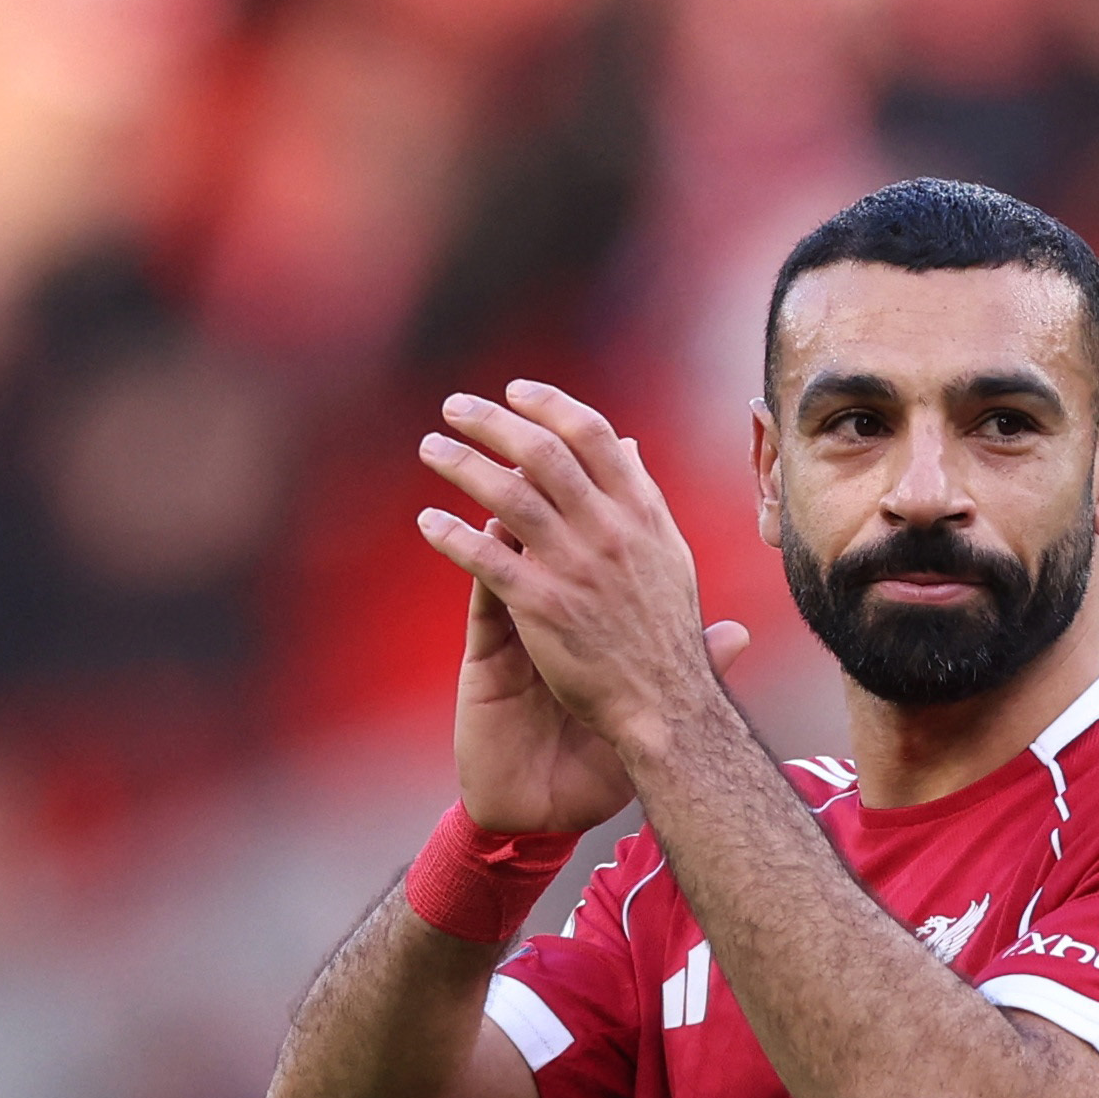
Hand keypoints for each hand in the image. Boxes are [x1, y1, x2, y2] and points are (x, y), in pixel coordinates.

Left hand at [416, 383, 748, 818]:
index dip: (550, 406)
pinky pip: (487, 558)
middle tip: (455, 407)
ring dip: (461, 463)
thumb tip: (627, 446)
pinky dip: (453, 535)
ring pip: (508, 494)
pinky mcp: (544, 606)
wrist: (667, 706)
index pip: (593, 436)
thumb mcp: (670, 556)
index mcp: (642, 514)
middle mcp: (610, 530)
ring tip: (430, 449)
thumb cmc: (667, 636)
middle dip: (492, 422)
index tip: (517, 392)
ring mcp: (577, 566)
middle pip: (542, 452)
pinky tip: (428, 523)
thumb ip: (643, 500)